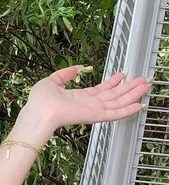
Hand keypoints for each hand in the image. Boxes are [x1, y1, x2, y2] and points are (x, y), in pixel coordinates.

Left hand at [24, 64, 149, 134]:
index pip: (101, 89)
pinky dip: (128, 110)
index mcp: (79, 97)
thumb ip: (64, 75)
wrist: (39, 112)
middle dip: (128, 87)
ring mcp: (94, 110)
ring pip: (119, 102)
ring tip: (145, 86)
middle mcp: (88, 104)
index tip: (123, 74)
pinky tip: (139, 105)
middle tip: (142, 79)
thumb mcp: (51, 81)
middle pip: (114, 95)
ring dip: (133, 94)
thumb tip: (75, 68)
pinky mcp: (96, 116)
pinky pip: (116, 113)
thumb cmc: (40, 101)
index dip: (113, 81)